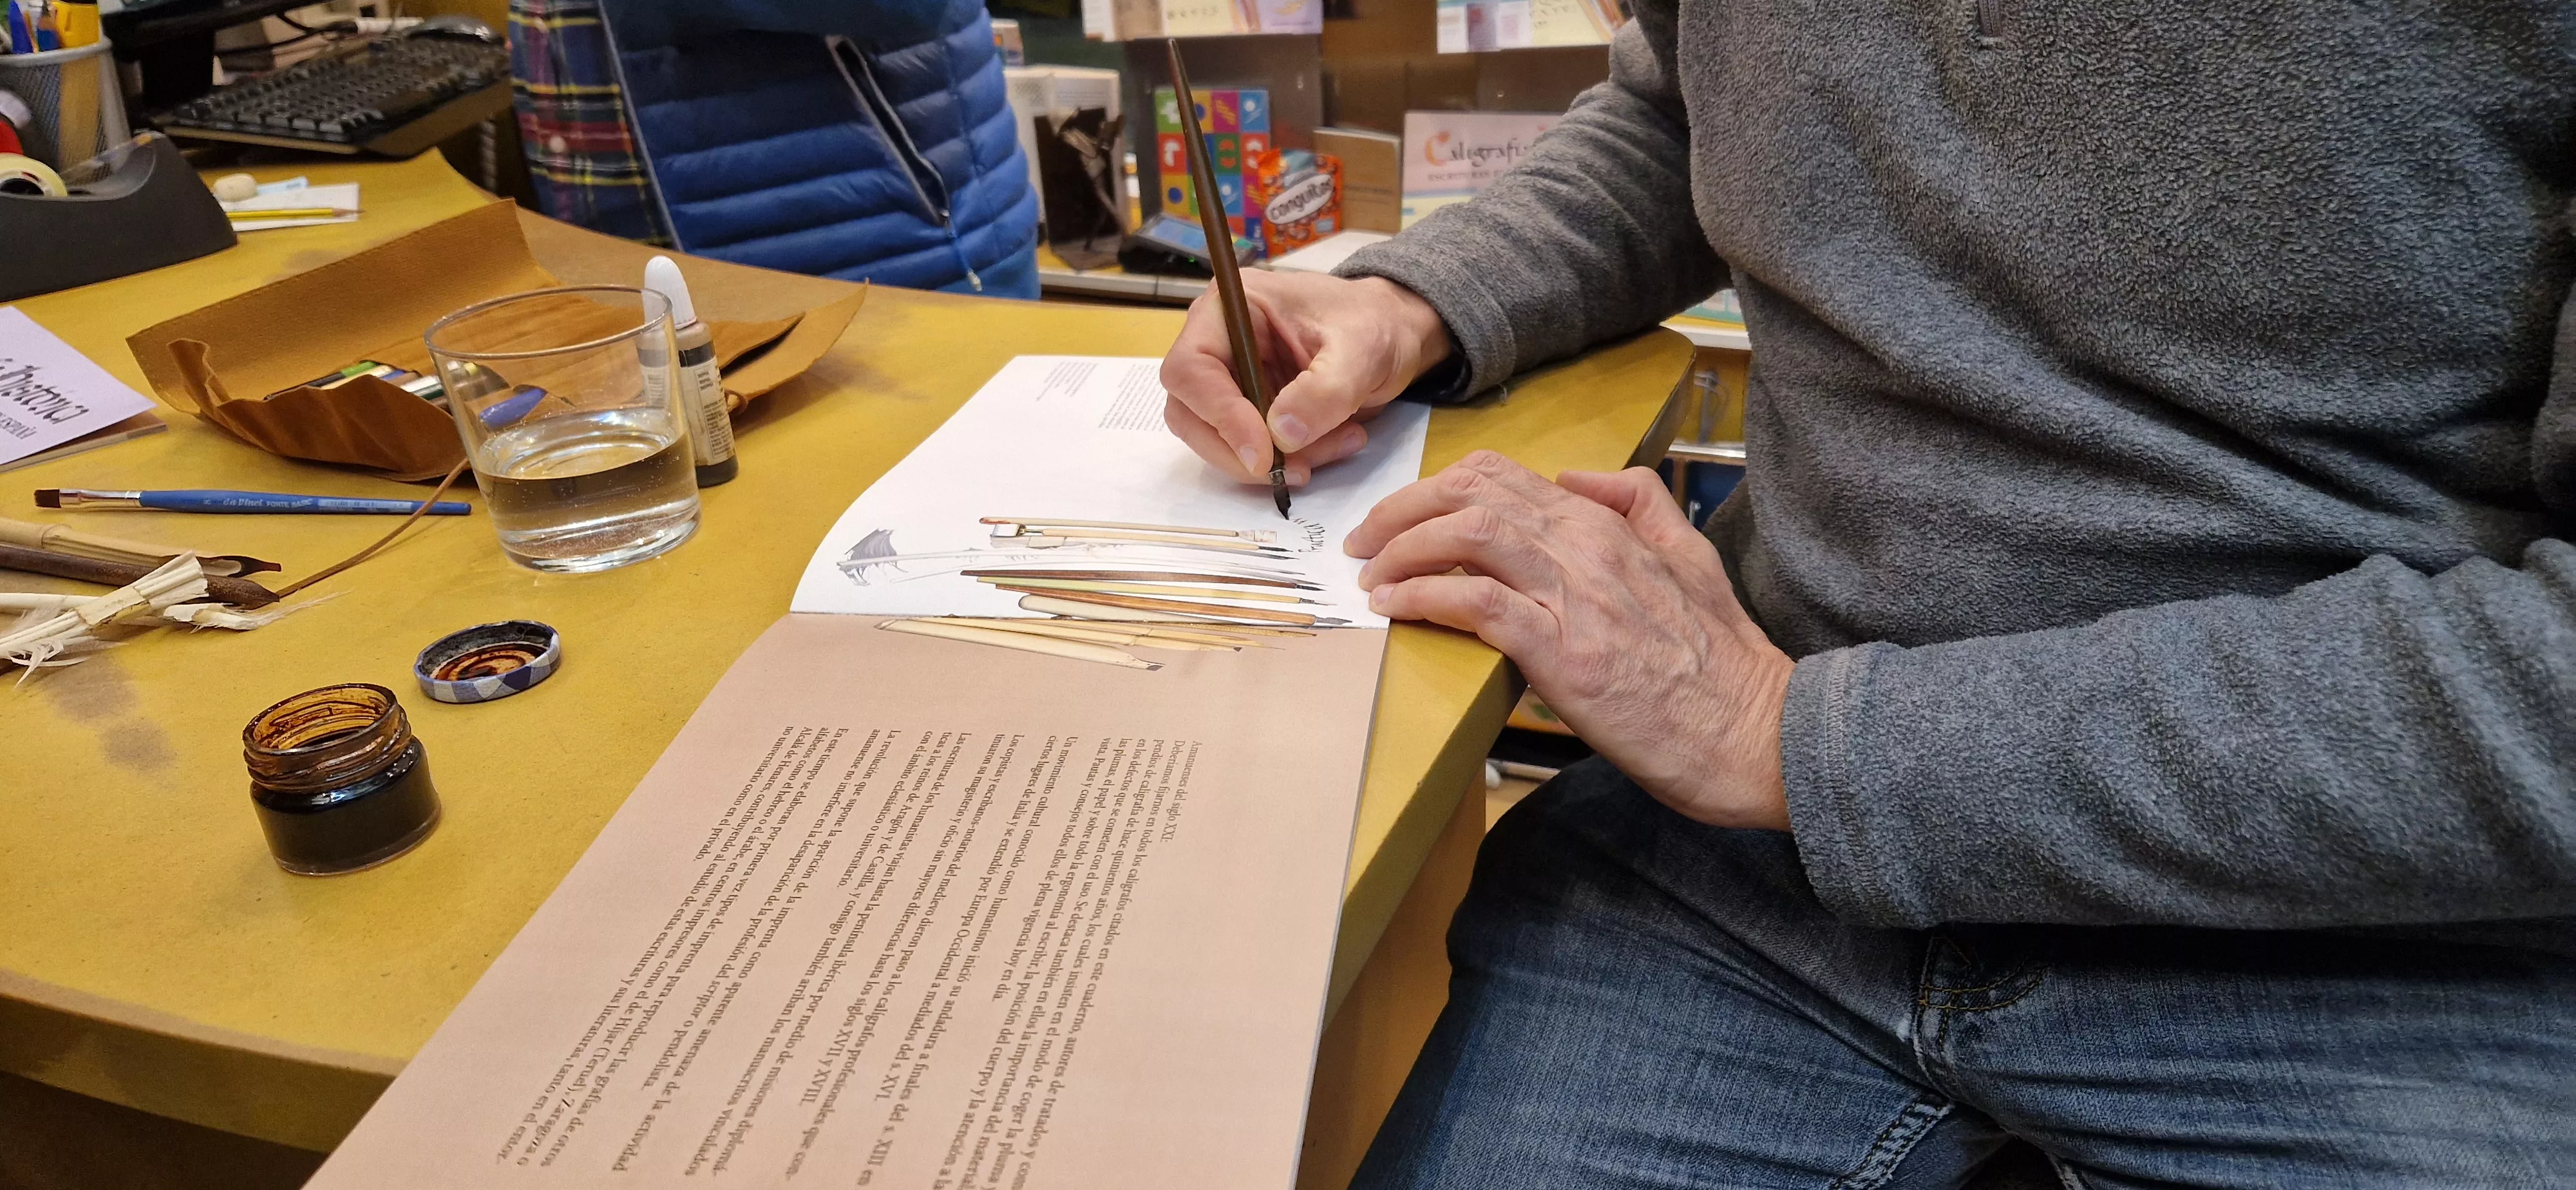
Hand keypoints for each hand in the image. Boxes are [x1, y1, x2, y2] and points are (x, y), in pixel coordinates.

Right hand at [1160, 271, 1450, 485]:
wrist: (1392, 334)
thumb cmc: (1374, 323)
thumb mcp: (1362, 349)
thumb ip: (1325, 390)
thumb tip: (1282, 434)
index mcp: (1231, 306)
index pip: (1192, 368)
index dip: (1219, 415)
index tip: (1262, 453)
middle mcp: (1217, 341)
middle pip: (1190, 412)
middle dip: (1240, 451)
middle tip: (1297, 469)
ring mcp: (1228, 377)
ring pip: (1215, 439)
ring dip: (1268, 461)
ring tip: (1337, 446)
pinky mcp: (1246, 408)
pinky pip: (1245, 449)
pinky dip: (1285, 461)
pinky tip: (1332, 445)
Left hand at [1348, 453, 1795, 830]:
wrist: (1755, 732)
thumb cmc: (1721, 661)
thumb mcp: (1691, 557)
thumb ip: (1638, 503)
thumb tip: (1576, 475)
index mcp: (1608, 525)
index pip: (1501, 477)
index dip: (1436, 489)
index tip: (1401, 519)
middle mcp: (1586, 547)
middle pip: (1470, 494)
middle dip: (1401, 512)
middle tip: (1365, 545)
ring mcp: (1574, 597)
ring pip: (1466, 535)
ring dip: (1402, 551)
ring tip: (1371, 579)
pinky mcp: (1564, 653)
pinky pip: (1477, 602)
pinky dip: (1425, 596)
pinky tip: (1397, 609)